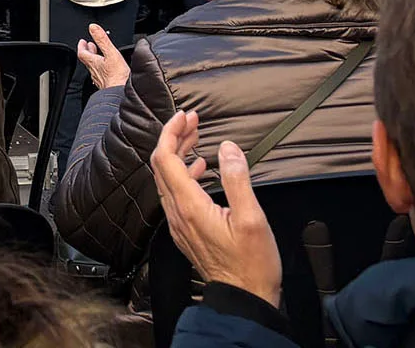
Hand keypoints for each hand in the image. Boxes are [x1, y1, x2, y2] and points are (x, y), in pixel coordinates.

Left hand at [76, 24, 129, 89]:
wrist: (121, 94)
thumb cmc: (117, 77)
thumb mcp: (110, 53)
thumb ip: (101, 40)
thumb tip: (93, 27)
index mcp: (94, 62)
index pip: (82, 53)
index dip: (81, 46)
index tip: (82, 41)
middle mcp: (94, 71)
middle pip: (88, 60)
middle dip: (89, 51)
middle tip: (90, 45)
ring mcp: (100, 79)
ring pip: (94, 68)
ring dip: (95, 60)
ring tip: (98, 56)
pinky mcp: (107, 85)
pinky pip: (101, 75)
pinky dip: (102, 70)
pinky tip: (107, 71)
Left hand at [151, 110, 282, 308]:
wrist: (243, 299)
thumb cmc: (252, 265)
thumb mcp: (252, 219)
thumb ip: (238, 180)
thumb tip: (227, 148)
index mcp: (190, 207)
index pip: (165, 159)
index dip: (171, 132)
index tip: (186, 115)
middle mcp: (178, 214)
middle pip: (162, 166)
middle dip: (174, 137)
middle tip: (192, 120)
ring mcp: (180, 224)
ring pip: (167, 179)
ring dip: (178, 154)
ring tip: (196, 138)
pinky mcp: (186, 231)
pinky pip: (175, 194)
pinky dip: (184, 173)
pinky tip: (201, 169)